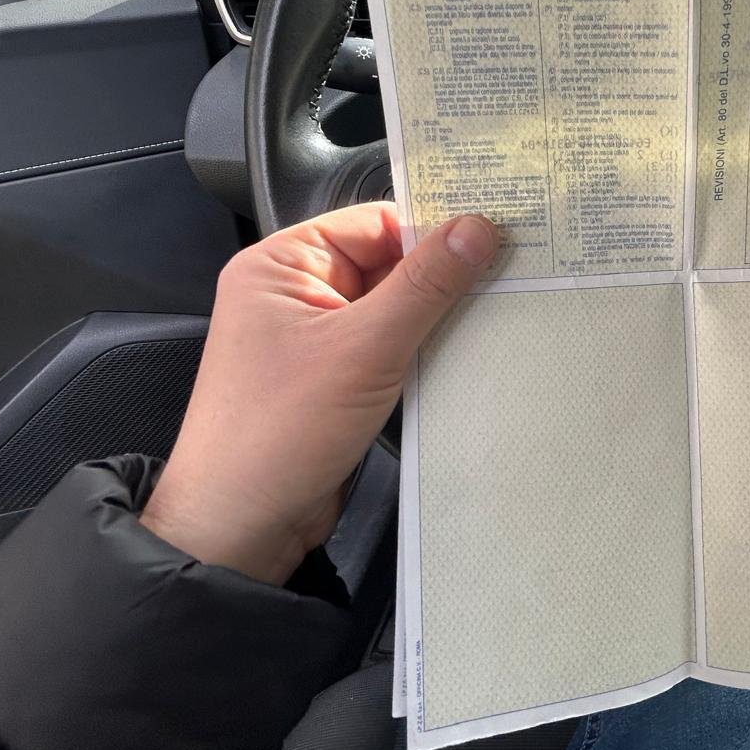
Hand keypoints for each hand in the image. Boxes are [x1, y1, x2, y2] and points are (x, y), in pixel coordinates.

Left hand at [141, 203, 498, 583]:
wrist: (240, 527)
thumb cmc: (276, 433)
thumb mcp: (364, 348)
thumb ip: (425, 285)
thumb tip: (475, 227)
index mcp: (280, 265)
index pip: (374, 222)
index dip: (433, 229)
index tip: (494, 236)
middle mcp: (291, 293)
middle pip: (386, 263)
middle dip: (440, 278)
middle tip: (509, 276)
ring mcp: (311, 339)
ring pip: (391, 309)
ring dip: (433, 319)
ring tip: (493, 317)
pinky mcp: (330, 381)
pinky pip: (386, 349)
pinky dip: (420, 353)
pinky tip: (461, 358)